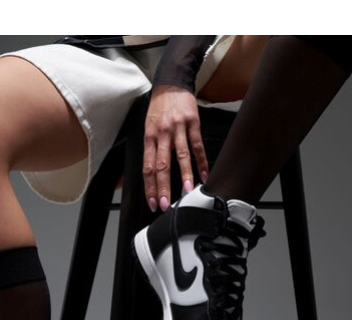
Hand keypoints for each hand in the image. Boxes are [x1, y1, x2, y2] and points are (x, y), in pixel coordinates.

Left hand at [143, 85, 207, 211]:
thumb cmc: (159, 108)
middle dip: (163, 187)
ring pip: (180, 156)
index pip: (147, 167)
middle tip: (165, 204)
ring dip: (184, 175)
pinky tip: (204, 174)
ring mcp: (178, 129)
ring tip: (186, 191)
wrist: (171, 83)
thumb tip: (153, 174)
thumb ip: (152, 149)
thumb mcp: (148, 127)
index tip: (152, 202)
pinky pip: (197, 145)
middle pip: (161, 165)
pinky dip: (201, 161)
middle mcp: (162, 134)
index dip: (149, 187)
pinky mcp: (192, 123)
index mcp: (149, 137)